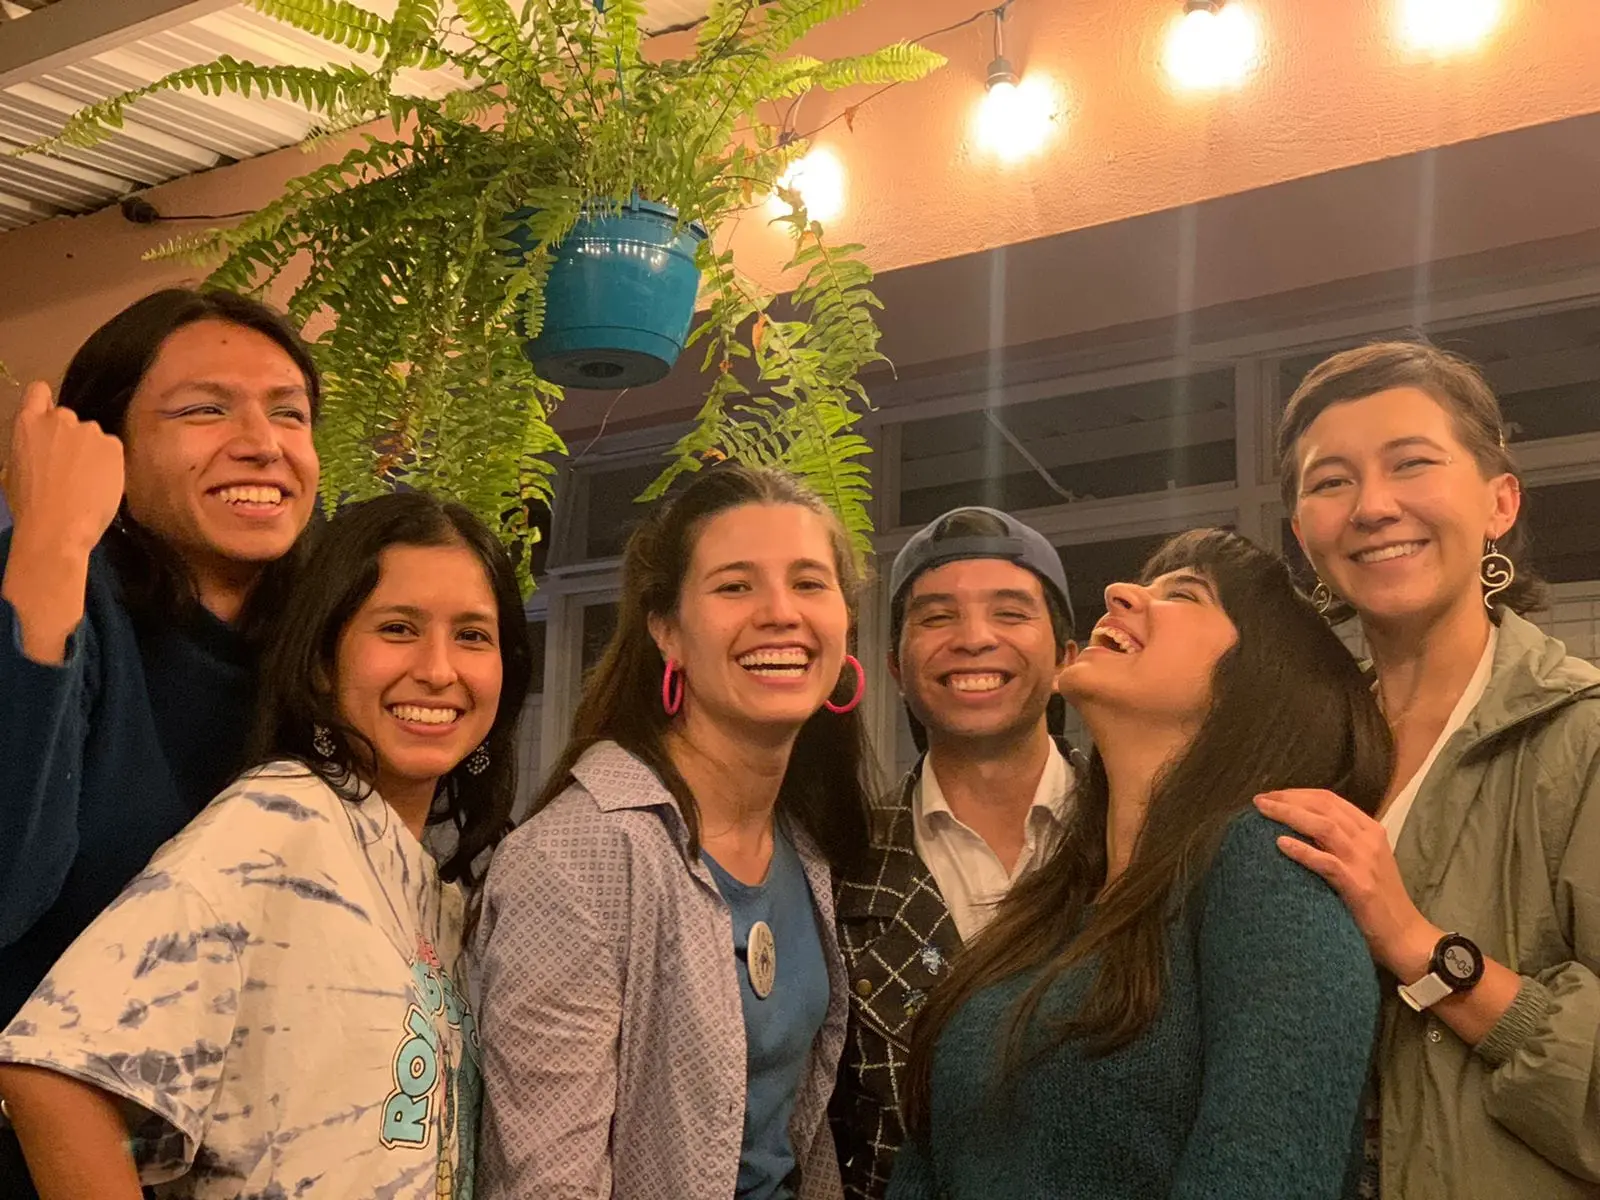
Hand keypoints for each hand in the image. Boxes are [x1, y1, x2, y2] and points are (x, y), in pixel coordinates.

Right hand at [4, 381, 124, 552]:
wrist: (59, 526)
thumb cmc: (29, 505)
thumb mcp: (15, 469)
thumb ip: (30, 447)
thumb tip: (38, 448)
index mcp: (28, 423)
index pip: (37, 392)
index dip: (44, 403)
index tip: (49, 417)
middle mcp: (59, 419)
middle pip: (68, 418)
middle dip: (69, 436)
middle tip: (70, 465)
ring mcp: (89, 430)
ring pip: (92, 435)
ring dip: (91, 449)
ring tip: (88, 479)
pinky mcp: (114, 445)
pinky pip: (112, 449)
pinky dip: (109, 462)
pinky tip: (102, 483)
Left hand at [1254, 788, 1440, 980]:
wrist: (1405, 935)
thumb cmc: (1378, 899)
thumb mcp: (1363, 861)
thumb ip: (1340, 842)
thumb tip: (1300, 828)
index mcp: (1370, 830)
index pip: (1330, 799)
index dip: (1298, 793)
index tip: (1272, 795)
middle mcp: (1368, 839)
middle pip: (1324, 807)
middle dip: (1288, 799)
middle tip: (1260, 801)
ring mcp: (1364, 861)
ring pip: (1323, 826)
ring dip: (1289, 815)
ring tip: (1263, 811)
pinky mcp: (1358, 885)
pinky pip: (1326, 862)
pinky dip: (1302, 850)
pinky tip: (1280, 844)